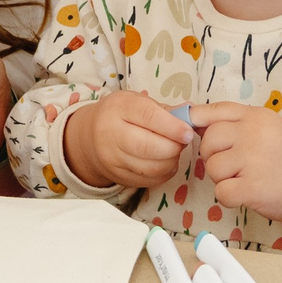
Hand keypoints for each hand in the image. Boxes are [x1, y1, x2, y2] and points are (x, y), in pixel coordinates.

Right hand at [63, 91, 193, 189]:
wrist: (89, 138)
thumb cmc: (119, 115)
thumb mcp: (137, 102)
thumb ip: (164, 109)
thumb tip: (192, 112)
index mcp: (118, 108)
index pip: (147, 117)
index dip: (172, 126)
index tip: (188, 132)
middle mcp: (110, 134)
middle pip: (148, 146)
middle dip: (173, 147)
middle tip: (182, 142)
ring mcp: (112, 158)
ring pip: (150, 167)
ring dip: (170, 161)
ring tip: (173, 151)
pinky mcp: (117, 177)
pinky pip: (148, 180)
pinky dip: (163, 173)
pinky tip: (165, 163)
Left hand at [193, 104, 281, 231]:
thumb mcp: (266, 128)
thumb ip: (235, 123)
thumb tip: (192, 122)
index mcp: (255, 116)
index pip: (211, 112)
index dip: (196, 123)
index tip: (195, 134)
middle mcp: (254, 133)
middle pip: (208, 142)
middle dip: (213, 156)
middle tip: (232, 165)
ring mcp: (254, 160)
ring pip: (212, 168)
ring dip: (222, 178)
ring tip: (244, 178)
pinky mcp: (254, 187)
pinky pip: (221, 192)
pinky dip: (228, 197)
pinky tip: (245, 193)